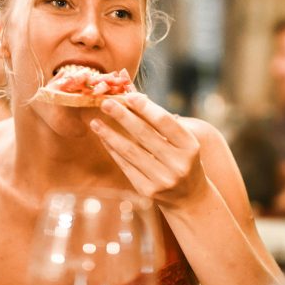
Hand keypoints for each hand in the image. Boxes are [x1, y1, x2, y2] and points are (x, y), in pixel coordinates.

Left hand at [89, 93, 207, 208]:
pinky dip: (113, 150)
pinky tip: (103, 138)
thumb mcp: (179, 138)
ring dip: (110, 135)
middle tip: (105, 103)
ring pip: (130, 152)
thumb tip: (129, 89)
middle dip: (122, 117)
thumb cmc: (182, 158)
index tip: (128, 95)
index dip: (145, 107)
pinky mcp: (147, 191)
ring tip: (95, 122)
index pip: (164, 122)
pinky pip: (125, 166)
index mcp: (190, 146)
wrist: (189, 196)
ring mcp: (163, 179)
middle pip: (145, 135)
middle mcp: (178, 164)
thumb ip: (155, 115)